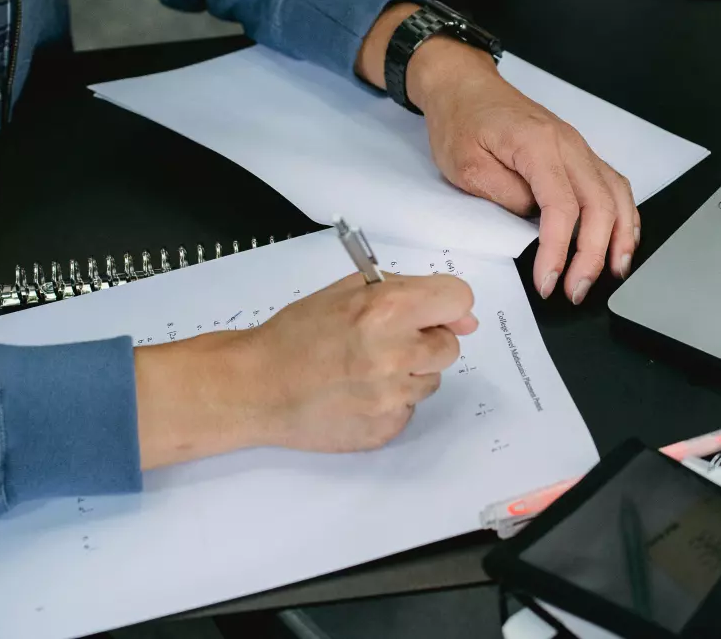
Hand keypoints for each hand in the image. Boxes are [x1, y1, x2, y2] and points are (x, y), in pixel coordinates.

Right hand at [134, 272, 475, 468]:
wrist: (256, 387)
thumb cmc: (296, 334)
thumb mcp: (347, 291)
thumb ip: (407, 291)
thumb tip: (464, 316)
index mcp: (387, 310)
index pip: (459, 299)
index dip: (447, 304)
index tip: (433, 311)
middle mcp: (396, 354)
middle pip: (450, 346)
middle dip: (426, 340)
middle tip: (386, 340)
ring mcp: (392, 397)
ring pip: (431, 380)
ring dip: (408, 372)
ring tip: (363, 368)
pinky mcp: (385, 429)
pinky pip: (409, 409)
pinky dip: (390, 401)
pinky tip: (357, 393)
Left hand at [408, 40, 638, 305]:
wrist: (463, 86)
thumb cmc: (461, 120)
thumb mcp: (465, 166)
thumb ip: (504, 196)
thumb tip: (534, 224)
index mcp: (538, 145)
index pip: (562, 207)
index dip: (559, 250)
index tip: (549, 281)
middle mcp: (568, 144)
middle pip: (599, 205)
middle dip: (593, 254)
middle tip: (578, 290)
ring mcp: (577, 147)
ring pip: (616, 194)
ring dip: (620, 237)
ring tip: (613, 272)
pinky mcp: (577, 154)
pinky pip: (612, 185)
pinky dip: (623, 215)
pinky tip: (621, 239)